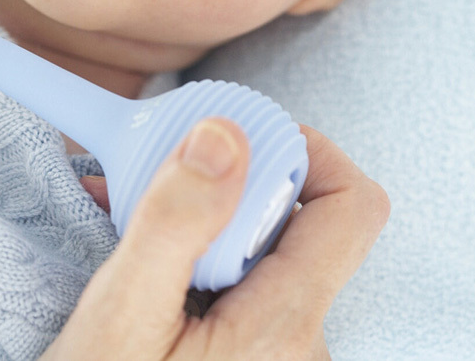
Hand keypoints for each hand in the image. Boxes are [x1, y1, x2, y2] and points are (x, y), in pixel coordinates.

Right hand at [51, 118, 389, 359]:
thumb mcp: (122, 316)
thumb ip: (178, 222)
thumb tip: (228, 135)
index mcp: (283, 328)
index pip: (352, 207)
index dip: (306, 152)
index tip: (236, 143)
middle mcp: (301, 347)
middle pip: (301, 223)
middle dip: (229, 188)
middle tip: (155, 180)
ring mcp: (282, 360)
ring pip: (266, 254)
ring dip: (204, 225)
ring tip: (130, 222)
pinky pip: (247, 289)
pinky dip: (200, 262)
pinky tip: (142, 266)